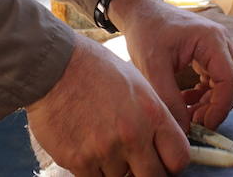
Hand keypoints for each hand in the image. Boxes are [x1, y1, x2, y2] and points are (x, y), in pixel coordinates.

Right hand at [26, 34, 189, 176]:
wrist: (53, 66)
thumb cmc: (94, 68)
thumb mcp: (136, 82)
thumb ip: (151, 116)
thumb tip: (160, 142)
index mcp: (152, 113)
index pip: (179, 158)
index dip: (172, 164)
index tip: (163, 162)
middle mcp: (133, 135)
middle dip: (146, 173)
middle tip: (135, 164)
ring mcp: (106, 150)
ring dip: (115, 170)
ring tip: (103, 145)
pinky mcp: (79, 160)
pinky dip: (93, 172)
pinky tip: (87, 150)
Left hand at [111, 0, 232, 128]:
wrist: (140, 12)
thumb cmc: (145, 31)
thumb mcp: (152, 67)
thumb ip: (169, 99)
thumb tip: (184, 130)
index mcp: (212, 40)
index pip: (230, 81)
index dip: (220, 108)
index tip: (202, 127)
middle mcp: (221, 42)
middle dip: (217, 108)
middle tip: (194, 123)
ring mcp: (217, 47)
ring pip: (227, 84)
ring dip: (211, 103)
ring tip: (187, 115)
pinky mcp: (209, 53)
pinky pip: (216, 80)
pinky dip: (205, 95)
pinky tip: (185, 102)